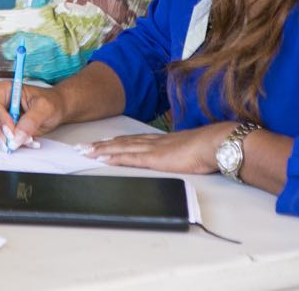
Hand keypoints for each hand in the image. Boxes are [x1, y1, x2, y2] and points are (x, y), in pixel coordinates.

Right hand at [0, 80, 67, 149]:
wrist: (56, 110)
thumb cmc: (50, 103)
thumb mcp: (45, 108)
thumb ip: (31, 121)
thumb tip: (17, 137)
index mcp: (5, 90)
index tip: (12, 131)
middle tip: (11, 140)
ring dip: (1, 139)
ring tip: (22, 141)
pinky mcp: (0, 128)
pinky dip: (6, 144)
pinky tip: (21, 142)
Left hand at [76, 122, 234, 174]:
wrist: (214, 143)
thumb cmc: (207, 148)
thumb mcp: (189, 150)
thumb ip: (180, 153)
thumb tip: (180, 157)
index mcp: (161, 141)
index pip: (132, 140)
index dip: (115, 141)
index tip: (101, 142)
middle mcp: (152, 142)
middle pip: (121, 142)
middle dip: (101, 144)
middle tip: (83, 147)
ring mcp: (151, 149)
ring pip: (120, 148)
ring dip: (102, 150)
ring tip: (86, 152)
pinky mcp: (153, 158)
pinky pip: (128, 157)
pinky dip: (113, 157)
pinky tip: (102, 158)